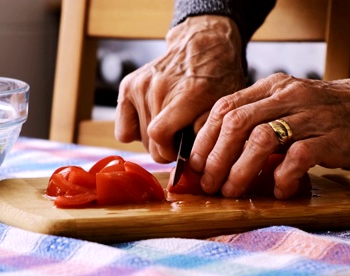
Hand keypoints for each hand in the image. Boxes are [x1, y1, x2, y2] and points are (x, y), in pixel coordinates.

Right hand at [115, 15, 245, 162]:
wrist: (201, 45)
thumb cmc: (218, 78)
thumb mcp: (226, 105)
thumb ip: (210, 131)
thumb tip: (192, 156)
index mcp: (187, 93)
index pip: (159, 136)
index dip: (170, 153)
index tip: (182, 152)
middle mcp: (159, 87)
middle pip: (150, 142)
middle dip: (165, 149)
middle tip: (179, 140)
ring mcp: (141, 85)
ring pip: (138, 137)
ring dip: (154, 140)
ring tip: (171, 127)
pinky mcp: (128, 86)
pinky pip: (123, 129)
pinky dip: (136, 131)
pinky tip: (154, 122)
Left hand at [189, 45, 349, 198]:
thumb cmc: (329, 114)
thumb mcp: (290, 106)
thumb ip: (260, 121)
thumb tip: (220, 156)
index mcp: (272, 87)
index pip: (224, 107)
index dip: (204, 139)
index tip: (195, 166)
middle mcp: (287, 96)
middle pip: (235, 123)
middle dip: (215, 158)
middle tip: (209, 185)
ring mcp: (310, 115)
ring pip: (261, 139)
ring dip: (240, 169)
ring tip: (233, 191)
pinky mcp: (332, 137)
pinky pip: (298, 156)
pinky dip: (282, 176)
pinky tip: (279, 191)